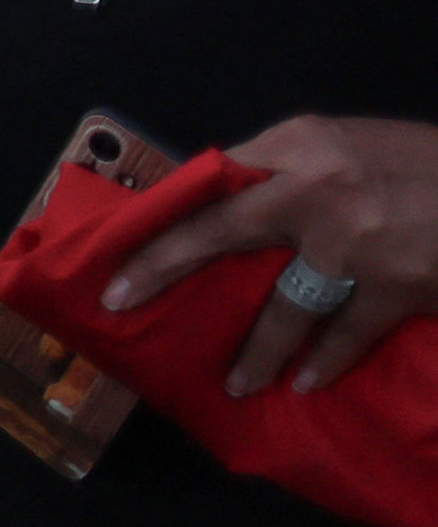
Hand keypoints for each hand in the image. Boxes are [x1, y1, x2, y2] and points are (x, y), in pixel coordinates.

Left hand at [102, 115, 437, 395]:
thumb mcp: (354, 144)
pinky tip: (306, 382)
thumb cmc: (426, 165)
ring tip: (239, 383)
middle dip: (163, 267)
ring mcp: (355, 241)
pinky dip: (325, 361)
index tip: (120, 240)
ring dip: (257, 350)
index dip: (167, 212)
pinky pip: (345, 334)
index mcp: (303, 143)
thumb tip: (229, 200)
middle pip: (219, 229)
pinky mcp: (396, 285)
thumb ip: (294, 169)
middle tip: (119, 301)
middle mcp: (318, 186)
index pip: (214, 177)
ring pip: (285, 305)